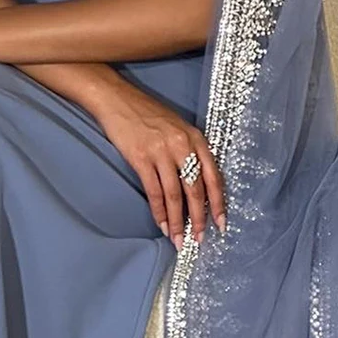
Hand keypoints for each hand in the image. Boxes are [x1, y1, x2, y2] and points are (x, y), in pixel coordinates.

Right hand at [91, 81, 225, 246]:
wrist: (117, 99)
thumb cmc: (146, 114)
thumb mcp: (177, 128)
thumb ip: (189, 151)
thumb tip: (195, 184)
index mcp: (196, 138)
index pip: (213, 177)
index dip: (218, 203)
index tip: (221, 223)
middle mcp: (183, 145)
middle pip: (196, 189)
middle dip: (199, 218)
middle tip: (199, 238)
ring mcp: (162, 152)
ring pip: (175, 194)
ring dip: (177, 221)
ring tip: (177, 238)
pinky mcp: (141, 158)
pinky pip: (154, 191)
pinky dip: (158, 211)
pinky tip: (161, 223)